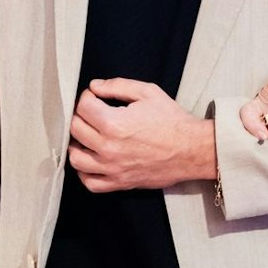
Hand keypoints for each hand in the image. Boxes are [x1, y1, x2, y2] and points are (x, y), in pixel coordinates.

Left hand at [68, 78, 215, 190]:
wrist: (193, 149)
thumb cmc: (174, 122)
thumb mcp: (149, 93)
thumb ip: (118, 86)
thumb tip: (95, 86)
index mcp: (114, 123)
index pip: (83, 107)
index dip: (87, 97)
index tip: (95, 97)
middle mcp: (108, 147)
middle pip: (75, 129)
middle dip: (81, 116)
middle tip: (93, 113)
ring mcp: (112, 168)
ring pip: (75, 157)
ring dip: (77, 144)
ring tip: (87, 137)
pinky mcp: (119, 182)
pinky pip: (90, 182)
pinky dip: (85, 172)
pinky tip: (92, 160)